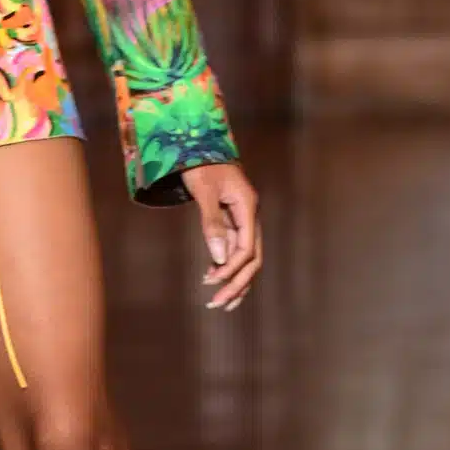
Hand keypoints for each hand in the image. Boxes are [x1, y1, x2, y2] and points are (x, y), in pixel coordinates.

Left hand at [183, 161, 261, 310]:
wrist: (198, 145)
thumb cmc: (200, 165)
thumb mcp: (203, 192)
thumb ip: (212, 223)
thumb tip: (219, 257)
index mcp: (247, 208)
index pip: (247, 248)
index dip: (232, 268)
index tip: (212, 282)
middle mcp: (249, 216)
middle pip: (252, 258)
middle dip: (236, 283)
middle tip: (217, 304)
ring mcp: (243, 219)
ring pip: (245, 257)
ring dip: (234, 280)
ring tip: (219, 302)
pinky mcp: (232, 220)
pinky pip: (234, 249)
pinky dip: (225, 265)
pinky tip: (212, 277)